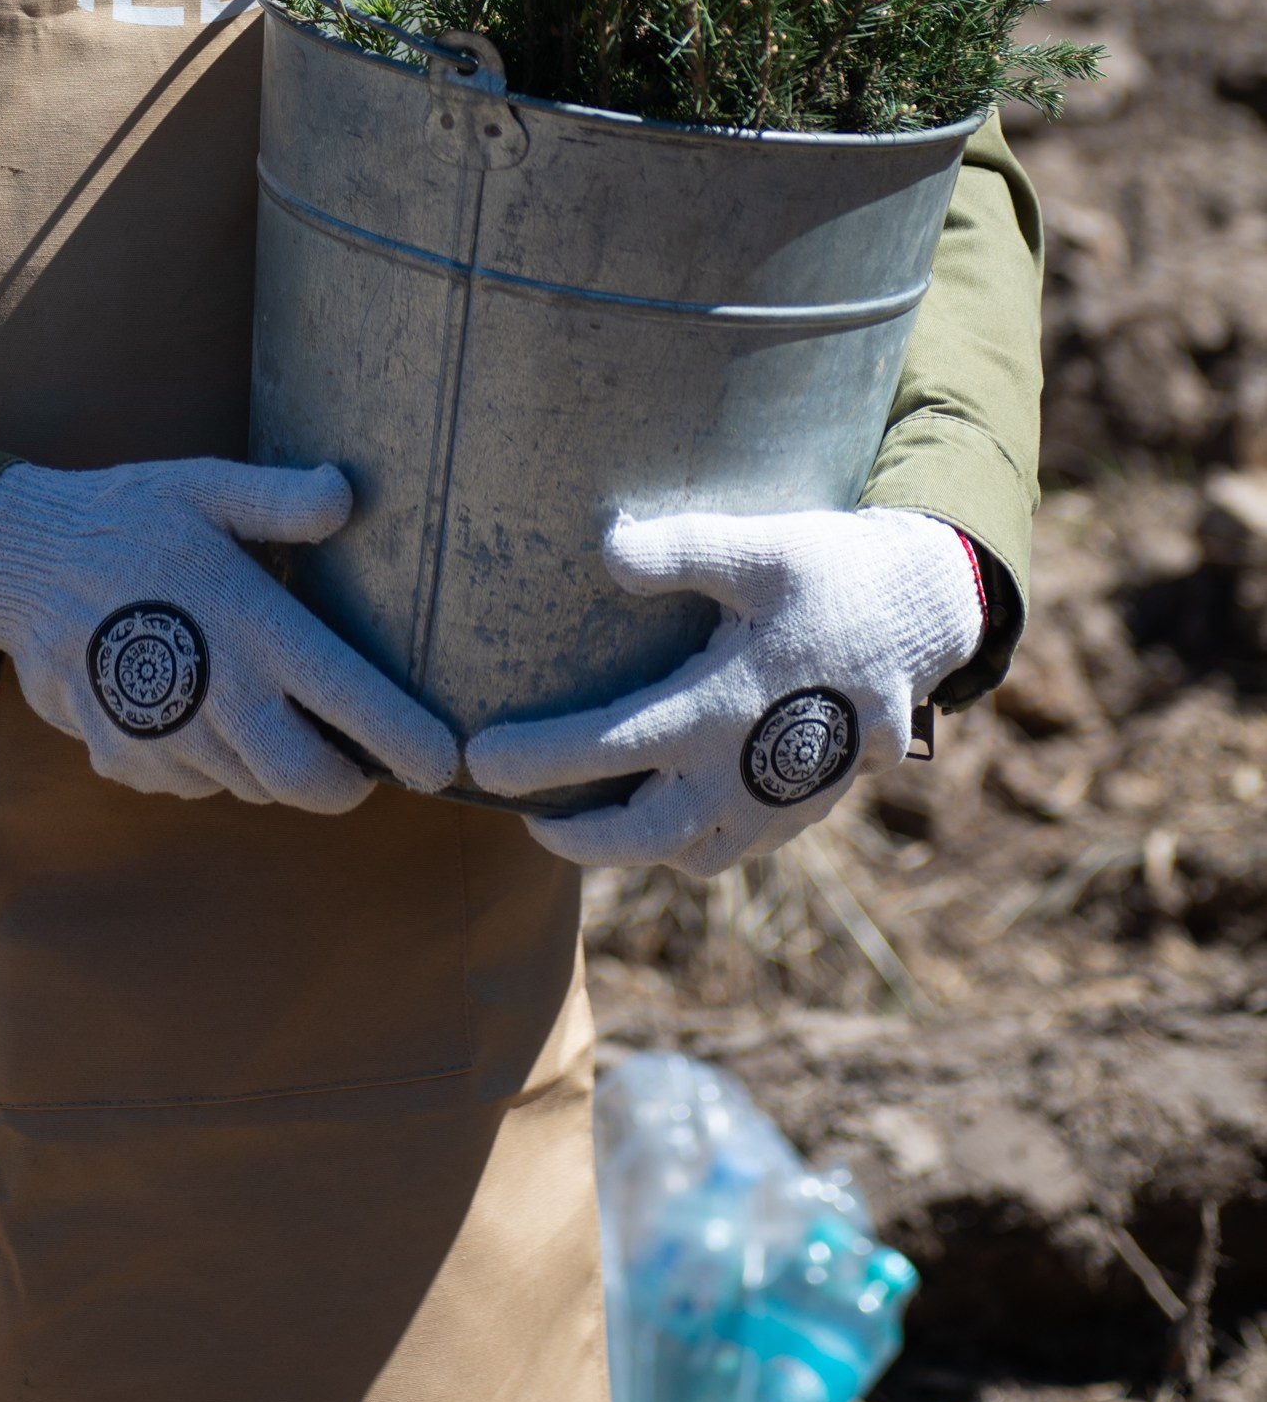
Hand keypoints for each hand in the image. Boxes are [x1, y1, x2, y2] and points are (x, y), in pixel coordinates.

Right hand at [0, 456, 457, 813]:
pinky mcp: (125, 758)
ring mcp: (166, 736)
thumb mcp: (206, 487)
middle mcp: (216, 694)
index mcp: (252, 627)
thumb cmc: (127, 516)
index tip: (442, 763)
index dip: (406, 743)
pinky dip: (211, 761)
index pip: (351, 705)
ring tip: (268, 714)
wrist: (22, 562)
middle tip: (359, 764)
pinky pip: (194, 783)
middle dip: (345, 785)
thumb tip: (347, 494)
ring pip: (250, 786)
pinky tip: (197, 707)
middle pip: (307, 783)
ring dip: (272, 766)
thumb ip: (281, 500)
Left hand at [461, 508, 985, 876]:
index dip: (536, 760)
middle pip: (639, 837)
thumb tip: (606, 550)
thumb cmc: (834, 572)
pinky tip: (667, 808)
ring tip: (585, 817)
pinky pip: (735, 848)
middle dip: (574, 838)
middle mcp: (746, 770)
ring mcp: (780, 799)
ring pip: (689, 853)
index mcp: (722, 708)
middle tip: (526, 817)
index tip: (476, 761)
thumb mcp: (761, 547)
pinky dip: (691, 842)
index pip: (606, 748)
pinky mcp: (807, 805)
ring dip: (633, 847)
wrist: (924, 615)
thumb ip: (682, 550)